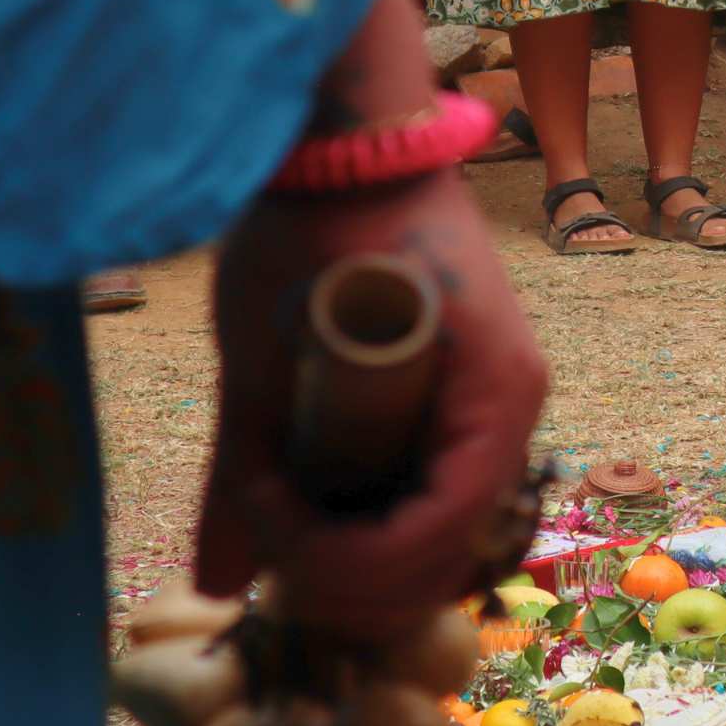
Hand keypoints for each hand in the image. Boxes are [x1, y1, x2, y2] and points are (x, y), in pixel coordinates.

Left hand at [197, 171, 547, 639]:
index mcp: (490, 396)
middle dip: (354, 581)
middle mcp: (511, 415)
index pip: (435, 534)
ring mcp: (494, 413)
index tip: (263, 517)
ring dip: (368, 568)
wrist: (352, 139)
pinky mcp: (466, 406)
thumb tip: (214, 586)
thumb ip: (241, 468)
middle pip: (451, 559)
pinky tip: (320, 521)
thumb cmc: (311, 225)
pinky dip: (383, 535)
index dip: (342, 560)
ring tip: (284, 539)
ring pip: (449, 545)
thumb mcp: (261, 353)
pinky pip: (438, 503)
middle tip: (265, 556)